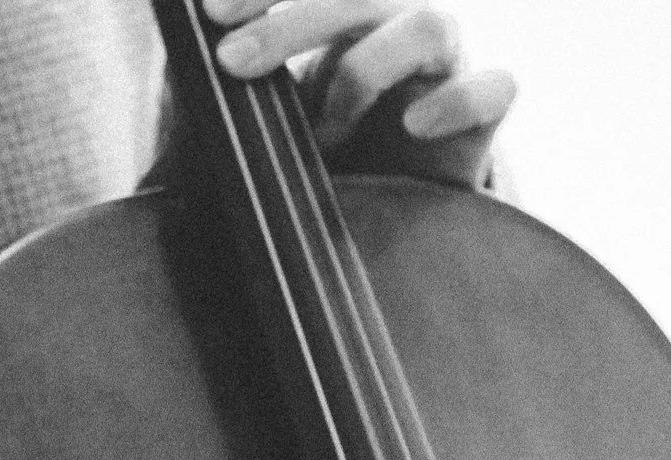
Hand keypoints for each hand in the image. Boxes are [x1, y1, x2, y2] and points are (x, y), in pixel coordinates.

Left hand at [201, 0, 516, 187]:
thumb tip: (175, 39)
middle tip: (234, 62)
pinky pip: (496, 88)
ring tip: (327, 130)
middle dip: (291, 22)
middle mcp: (394, 28)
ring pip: (430, 24)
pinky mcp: (481, 119)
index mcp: (341, 17)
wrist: (373, 227)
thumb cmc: (304, 162)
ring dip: (365, 70)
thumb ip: (216, 82)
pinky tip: (413, 125)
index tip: (210, 12)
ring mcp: (443, 68)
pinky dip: (456, 99)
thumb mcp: (249, 123)